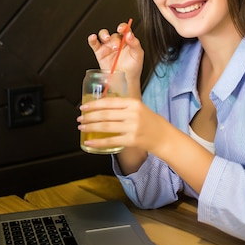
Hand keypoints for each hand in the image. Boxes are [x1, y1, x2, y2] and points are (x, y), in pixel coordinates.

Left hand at [77, 96, 213, 192]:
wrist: (164, 137)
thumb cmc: (151, 122)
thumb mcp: (139, 108)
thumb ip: (124, 106)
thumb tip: (103, 106)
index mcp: (133, 103)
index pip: (109, 102)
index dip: (94, 104)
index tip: (84, 107)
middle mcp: (133, 114)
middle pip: (105, 114)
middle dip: (90, 117)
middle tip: (80, 118)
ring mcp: (132, 127)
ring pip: (106, 127)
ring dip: (91, 127)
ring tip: (82, 127)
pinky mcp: (132, 140)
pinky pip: (111, 141)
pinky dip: (98, 142)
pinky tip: (90, 142)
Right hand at [87, 22, 143, 84]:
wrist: (125, 81)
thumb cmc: (133, 68)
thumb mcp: (138, 55)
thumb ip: (135, 44)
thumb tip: (130, 35)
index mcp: (127, 41)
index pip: (125, 29)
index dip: (122, 27)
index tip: (121, 29)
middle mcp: (117, 42)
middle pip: (114, 34)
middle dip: (114, 39)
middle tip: (116, 47)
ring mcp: (108, 47)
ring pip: (103, 35)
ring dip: (104, 35)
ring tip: (106, 40)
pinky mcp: (100, 52)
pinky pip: (94, 43)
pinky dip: (92, 39)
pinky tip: (93, 38)